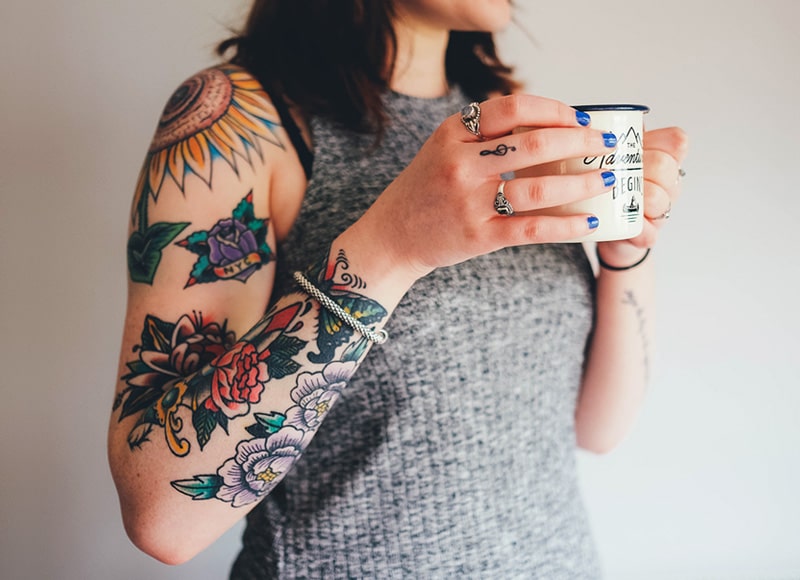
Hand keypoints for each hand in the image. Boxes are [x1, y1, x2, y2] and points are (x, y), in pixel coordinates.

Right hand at [350, 94, 620, 283]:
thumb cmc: (425, 191)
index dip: (554, 110)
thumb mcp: (443, 149)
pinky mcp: (479, 236)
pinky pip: (532, 228)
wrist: (392, 236)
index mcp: (452, 134)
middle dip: (580, 142)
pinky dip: (565, 225)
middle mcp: (460, 164)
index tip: (581, 118)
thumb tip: (548, 126)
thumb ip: (484, 136)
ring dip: (582, 183)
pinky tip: (587, 222)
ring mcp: (469, 201)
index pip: (513, 108)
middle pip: (534, 144)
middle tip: (606, 146)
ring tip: (608, 179)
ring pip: (540, 187)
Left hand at [597, 127, 688, 264]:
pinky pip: (649, 231)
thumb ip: (603, 134)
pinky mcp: (648, 235)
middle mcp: (668, 183)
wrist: (600, 225)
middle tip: (610, 172)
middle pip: (665, 166)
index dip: (655, 142)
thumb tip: (587, 116)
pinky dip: (634, 228)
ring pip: (659, 199)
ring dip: (634, 197)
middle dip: (636, 168)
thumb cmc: (604, 183)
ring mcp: (661, 210)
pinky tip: (619, 224)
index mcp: (662, 157)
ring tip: (611, 195)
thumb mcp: (605, 154)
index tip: (628, 147)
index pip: (676, 141)